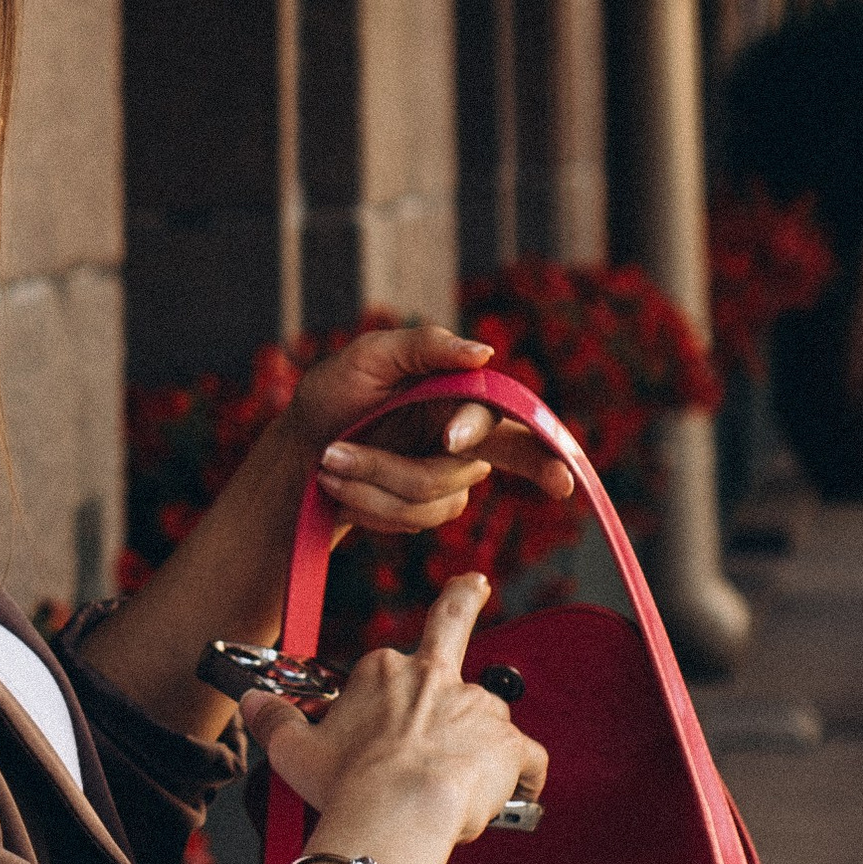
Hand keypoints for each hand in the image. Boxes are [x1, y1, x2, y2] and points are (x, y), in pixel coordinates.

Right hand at [243, 573, 549, 863]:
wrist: (394, 813)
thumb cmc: (346, 784)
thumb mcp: (295, 750)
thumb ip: (275, 720)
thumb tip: (251, 702)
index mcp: (383, 672)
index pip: (391, 667)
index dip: (390, 696)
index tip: (383, 723)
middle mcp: (433, 678)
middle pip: (450, 638)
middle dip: (463, 598)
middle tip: (473, 584)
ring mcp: (477, 707)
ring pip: (487, 720)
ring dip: (480, 748)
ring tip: (463, 793)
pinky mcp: (509, 742)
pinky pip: (527, 759)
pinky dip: (522, 777)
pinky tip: (512, 797)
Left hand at [289, 322, 574, 549]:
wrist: (299, 450)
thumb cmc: (333, 395)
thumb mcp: (368, 357)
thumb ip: (424, 347)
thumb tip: (483, 354)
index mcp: (458, 391)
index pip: (502, 405)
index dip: (497, 424)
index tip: (455, 438)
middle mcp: (465, 434)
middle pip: (517, 452)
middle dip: (542, 465)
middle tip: (563, 482)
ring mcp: (449, 475)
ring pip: (434, 491)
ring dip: (372, 478)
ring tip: (329, 460)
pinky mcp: (428, 509)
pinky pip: (412, 516)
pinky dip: (366, 500)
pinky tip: (340, 485)